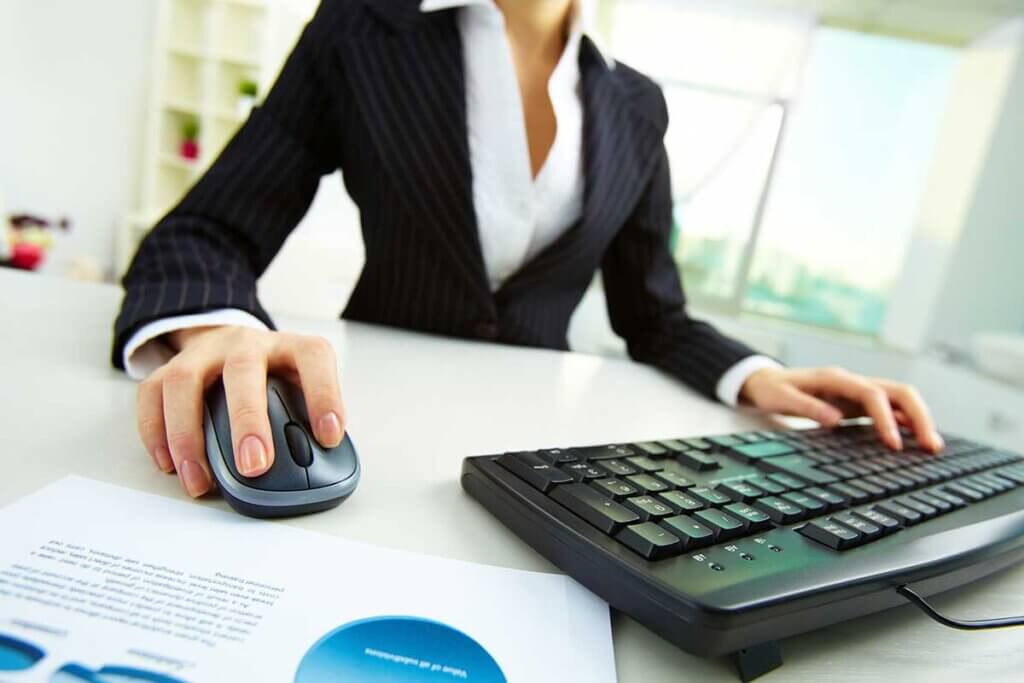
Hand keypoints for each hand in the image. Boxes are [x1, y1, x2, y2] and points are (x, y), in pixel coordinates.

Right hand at [136, 326, 345, 497]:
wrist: (234, 343)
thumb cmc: (276, 376)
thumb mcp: (305, 387)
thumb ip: (309, 418)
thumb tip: (317, 465)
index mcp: (290, 347)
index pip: (313, 358)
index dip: (324, 395)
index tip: (329, 437)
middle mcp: (246, 343)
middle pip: (242, 370)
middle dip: (247, 421)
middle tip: (254, 465)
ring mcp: (204, 353)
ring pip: (184, 382)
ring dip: (188, 435)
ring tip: (200, 480)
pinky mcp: (169, 367)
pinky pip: (152, 395)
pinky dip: (156, 434)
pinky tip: (170, 465)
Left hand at [740, 366, 942, 452]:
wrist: (765, 381)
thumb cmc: (773, 389)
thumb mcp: (781, 398)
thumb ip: (807, 407)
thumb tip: (835, 420)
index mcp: (836, 379)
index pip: (873, 394)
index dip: (887, 419)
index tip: (894, 445)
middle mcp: (853, 382)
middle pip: (899, 392)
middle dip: (919, 417)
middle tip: (931, 446)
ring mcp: (858, 392)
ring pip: (900, 400)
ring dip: (918, 420)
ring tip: (932, 448)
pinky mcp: (858, 403)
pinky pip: (890, 410)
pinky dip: (906, 423)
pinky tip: (915, 441)